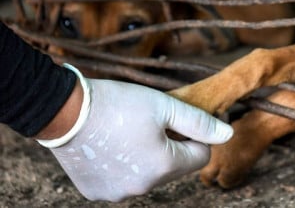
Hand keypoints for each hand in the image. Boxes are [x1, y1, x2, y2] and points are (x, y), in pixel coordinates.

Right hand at [38, 68, 232, 201]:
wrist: (64, 110)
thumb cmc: (118, 104)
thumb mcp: (165, 106)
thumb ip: (200, 122)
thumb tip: (227, 135)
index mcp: (164, 165)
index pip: (200, 156)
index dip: (194, 135)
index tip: (179, 119)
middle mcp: (143, 187)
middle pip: (174, 167)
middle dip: (171, 146)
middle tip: (152, 122)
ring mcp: (117, 193)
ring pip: (149, 175)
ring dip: (148, 157)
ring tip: (129, 132)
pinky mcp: (96, 192)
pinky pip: (122, 181)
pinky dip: (123, 166)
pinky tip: (111, 145)